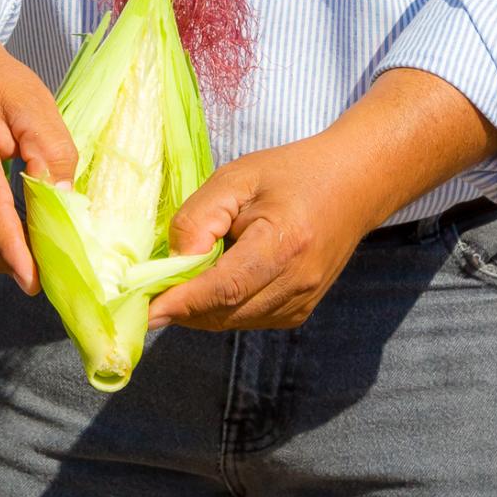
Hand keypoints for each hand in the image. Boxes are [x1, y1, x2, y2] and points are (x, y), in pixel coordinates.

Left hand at [145, 132, 383, 331]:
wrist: (354, 185)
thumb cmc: (291, 174)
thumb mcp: (237, 178)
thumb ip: (200, 217)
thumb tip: (174, 262)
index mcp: (285, 244)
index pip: (225, 288)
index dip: (182, 302)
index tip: (143, 309)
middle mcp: (298, 283)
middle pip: (224, 312)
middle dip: (181, 307)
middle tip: (145, 291)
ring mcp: (302, 302)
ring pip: (231, 322)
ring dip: (198, 309)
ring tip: (180, 278)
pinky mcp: (299, 312)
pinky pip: (246, 320)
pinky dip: (220, 309)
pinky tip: (211, 281)